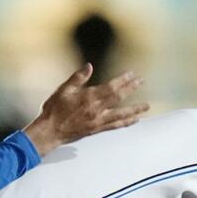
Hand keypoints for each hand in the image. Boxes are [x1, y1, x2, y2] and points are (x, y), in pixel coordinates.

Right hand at [24, 65, 147, 155]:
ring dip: (135, 109)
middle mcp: (96, 109)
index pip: (111, 87)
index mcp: (88, 97)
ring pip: (121, 114)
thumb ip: (78, 78)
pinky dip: (126, 122)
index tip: (132, 75)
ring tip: (146, 106)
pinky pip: (115, 125)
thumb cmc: (54, 109)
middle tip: (142, 82)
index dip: (123, 80)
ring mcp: (98, 121)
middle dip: (131, 89)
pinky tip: (134, 120)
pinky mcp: (97, 129)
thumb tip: (89, 66)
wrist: (50, 131)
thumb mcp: (63, 90)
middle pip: (118, 98)